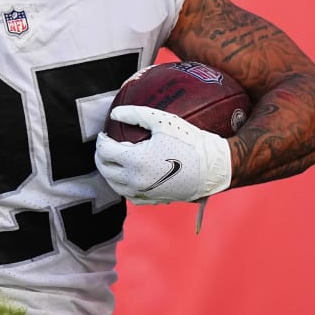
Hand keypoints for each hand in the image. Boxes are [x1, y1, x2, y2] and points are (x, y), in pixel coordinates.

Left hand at [95, 105, 231, 204]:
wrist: (213, 168)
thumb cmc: (189, 141)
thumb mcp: (163, 121)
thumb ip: (135, 114)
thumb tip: (114, 114)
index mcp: (135, 161)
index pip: (104, 151)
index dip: (101, 140)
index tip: (104, 133)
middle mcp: (135, 180)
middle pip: (104, 169)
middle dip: (101, 156)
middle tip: (106, 146)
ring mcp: (143, 193)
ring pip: (114, 185)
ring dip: (110, 172)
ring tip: (115, 160)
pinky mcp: (152, 200)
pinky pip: (129, 195)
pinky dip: (124, 184)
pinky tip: (130, 175)